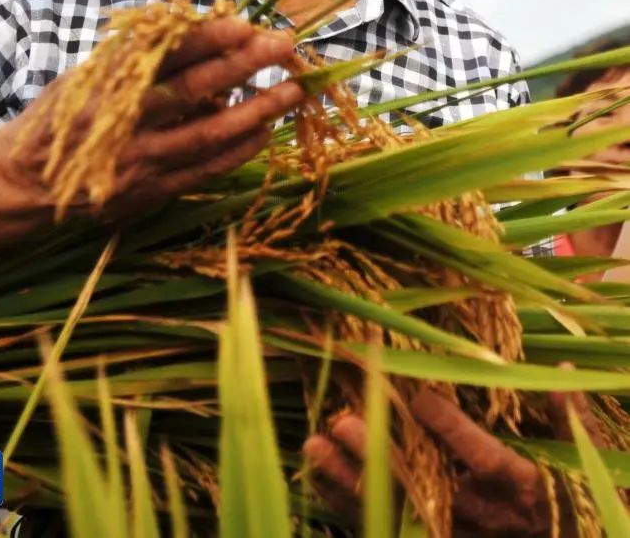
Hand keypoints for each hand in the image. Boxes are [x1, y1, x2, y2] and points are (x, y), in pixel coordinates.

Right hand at [0, 15, 303, 216]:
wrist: (26, 183)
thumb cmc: (62, 117)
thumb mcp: (87, 75)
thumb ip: (135, 56)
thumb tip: (193, 26)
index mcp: (107, 84)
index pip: (164, 54)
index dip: (207, 38)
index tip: (244, 23)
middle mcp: (125, 121)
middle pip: (194, 90)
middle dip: (243, 65)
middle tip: (283, 45)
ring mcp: (140, 160)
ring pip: (209, 135)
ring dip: (256, 111)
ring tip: (293, 91)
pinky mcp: (151, 191)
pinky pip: (205, 170)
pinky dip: (238, 150)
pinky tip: (266, 131)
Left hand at [304, 387, 604, 535]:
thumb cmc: (564, 495)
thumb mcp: (576, 457)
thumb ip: (565, 416)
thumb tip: (559, 370)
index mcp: (518, 487)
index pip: (484, 461)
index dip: (453, 433)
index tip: (421, 398)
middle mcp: (480, 515)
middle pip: (424, 487)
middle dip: (380, 456)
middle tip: (342, 421)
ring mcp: (450, 532)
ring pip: (393, 509)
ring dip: (349, 479)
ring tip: (314, 444)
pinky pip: (383, 525)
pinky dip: (346, 502)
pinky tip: (317, 472)